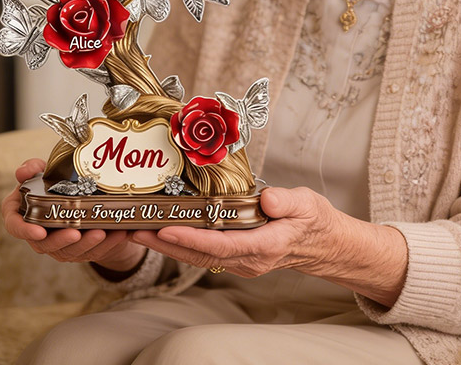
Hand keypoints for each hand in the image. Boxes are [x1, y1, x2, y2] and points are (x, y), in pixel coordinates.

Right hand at [1, 158, 145, 271]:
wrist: (82, 195)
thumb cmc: (57, 182)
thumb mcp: (46, 171)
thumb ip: (33, 169)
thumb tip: (23, 171)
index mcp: (23, 212)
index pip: (14, 225)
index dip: (24, 231)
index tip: (39, 232)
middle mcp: (37, 233)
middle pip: (43, 245)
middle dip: (61, 240)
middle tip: (76, 233)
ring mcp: (58, 244)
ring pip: (69, 252)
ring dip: (86, 244)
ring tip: (101, 232)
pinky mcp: (78, 250)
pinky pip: (91, 251)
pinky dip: (106, 244)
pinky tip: (119, 233)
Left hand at [131, 186, 336, 277]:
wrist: (323, 244)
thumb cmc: (314, 221)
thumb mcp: (307, 204)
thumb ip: (286, 201)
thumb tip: (266, 198)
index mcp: (265, 245)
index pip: (221, 245)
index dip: (191, 238)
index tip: (166, 229)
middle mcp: (248, 259)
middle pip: (200, 255)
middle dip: (166, 245)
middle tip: (137, 229)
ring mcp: (241, 261)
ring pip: (198, 257)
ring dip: (168, 246)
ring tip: (141, 230)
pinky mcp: (237, 256)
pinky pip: (204, 253)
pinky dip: (182, 244)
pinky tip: (165, 233)